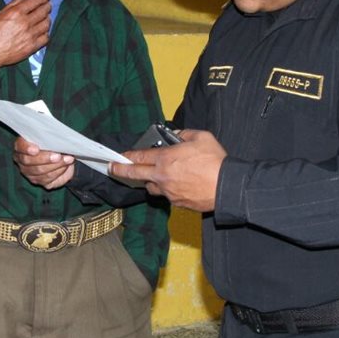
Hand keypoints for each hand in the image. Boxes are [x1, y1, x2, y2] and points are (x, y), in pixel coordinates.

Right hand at [0, 0, 51, 68]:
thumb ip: (11, 5)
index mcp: (16, 13)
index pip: (35, 1)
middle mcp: (25, 23)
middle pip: (44, 11)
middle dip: (46, 7)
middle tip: (46, 6)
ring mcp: (30, 35)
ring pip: (46, 24)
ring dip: (47, 20)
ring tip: (44, 19)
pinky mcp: (32, 47)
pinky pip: (46, 38)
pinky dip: (45, 34)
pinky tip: (41, 32)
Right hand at [13, 137, 75, 188]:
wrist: (60, 155)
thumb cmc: (51, 142)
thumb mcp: (49, 136)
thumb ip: (48, 136)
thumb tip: (55, 139)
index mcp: (20, 145)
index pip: (19, 146)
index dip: (26, 148)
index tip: (36, 149)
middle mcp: (21, 160)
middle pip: (29, 161)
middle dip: (45, 158)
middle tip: (58, 156)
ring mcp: (28, 172)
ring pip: (40, 172)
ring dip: (56, 165)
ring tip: (68, 159)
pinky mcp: (38, 181)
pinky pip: (47, 179)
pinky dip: (58, 172)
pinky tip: (65, 166)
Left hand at [110, 129, 225, 211]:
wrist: (227, 187)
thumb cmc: (215, 161)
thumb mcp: (201, 138)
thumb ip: (185, 134)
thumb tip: (177, 135)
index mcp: (166, 158)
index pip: (140, 156)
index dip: (127, 156)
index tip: (119, 156)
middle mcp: (162, 176)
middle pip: (135, 174)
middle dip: (120, 170)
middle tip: (112, 169)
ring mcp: (168, 192)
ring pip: (151, 187)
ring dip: (150, 181)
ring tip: (156, 176)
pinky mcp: (177, 203)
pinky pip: (167, 195)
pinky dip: (168, 190)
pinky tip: (178, 185)